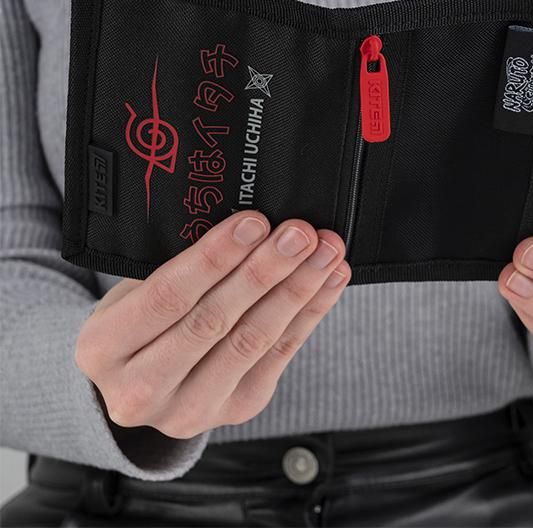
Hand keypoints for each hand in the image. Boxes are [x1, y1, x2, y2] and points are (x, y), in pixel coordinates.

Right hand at [75, 210, 349, 438]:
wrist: (139, 383)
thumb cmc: (140, 321)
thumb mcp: (133, 292)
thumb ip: (178, 267)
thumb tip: (251, 225)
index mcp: (103, 349)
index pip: (166, 297)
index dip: (215, 258)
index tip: (254, 222)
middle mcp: (140, 390)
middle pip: (214, 322)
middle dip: (265, 271)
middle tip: (300, 233)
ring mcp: (189, 409)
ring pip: (254, 341)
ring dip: (298, 290)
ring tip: (325, 252)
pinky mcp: (236, 410)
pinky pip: (280, 355)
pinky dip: (310, 312)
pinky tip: (330, 279)